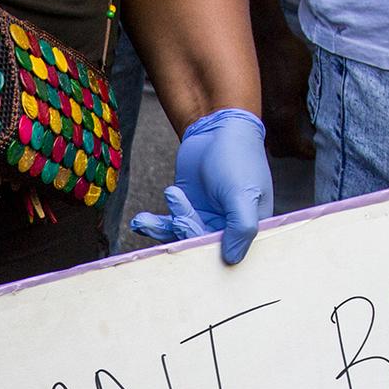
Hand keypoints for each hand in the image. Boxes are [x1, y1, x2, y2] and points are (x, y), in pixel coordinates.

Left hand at [129, 109, 273, 264]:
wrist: (218, 128)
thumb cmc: (237, 158)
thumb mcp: (243, 194)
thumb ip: (241, 227)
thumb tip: (231, 260)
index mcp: (248, 230)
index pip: (228, 253)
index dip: (206, 250)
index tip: (190, 231)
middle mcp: (227, 230)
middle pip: (200, 246)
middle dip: (184, 234)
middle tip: (178, 217)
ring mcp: (205, 221)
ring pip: (181, 237)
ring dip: (162, 230)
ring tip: (146, 221)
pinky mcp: (186, 210)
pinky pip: (170, 224)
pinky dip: (155, 224)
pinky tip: (140, 221)